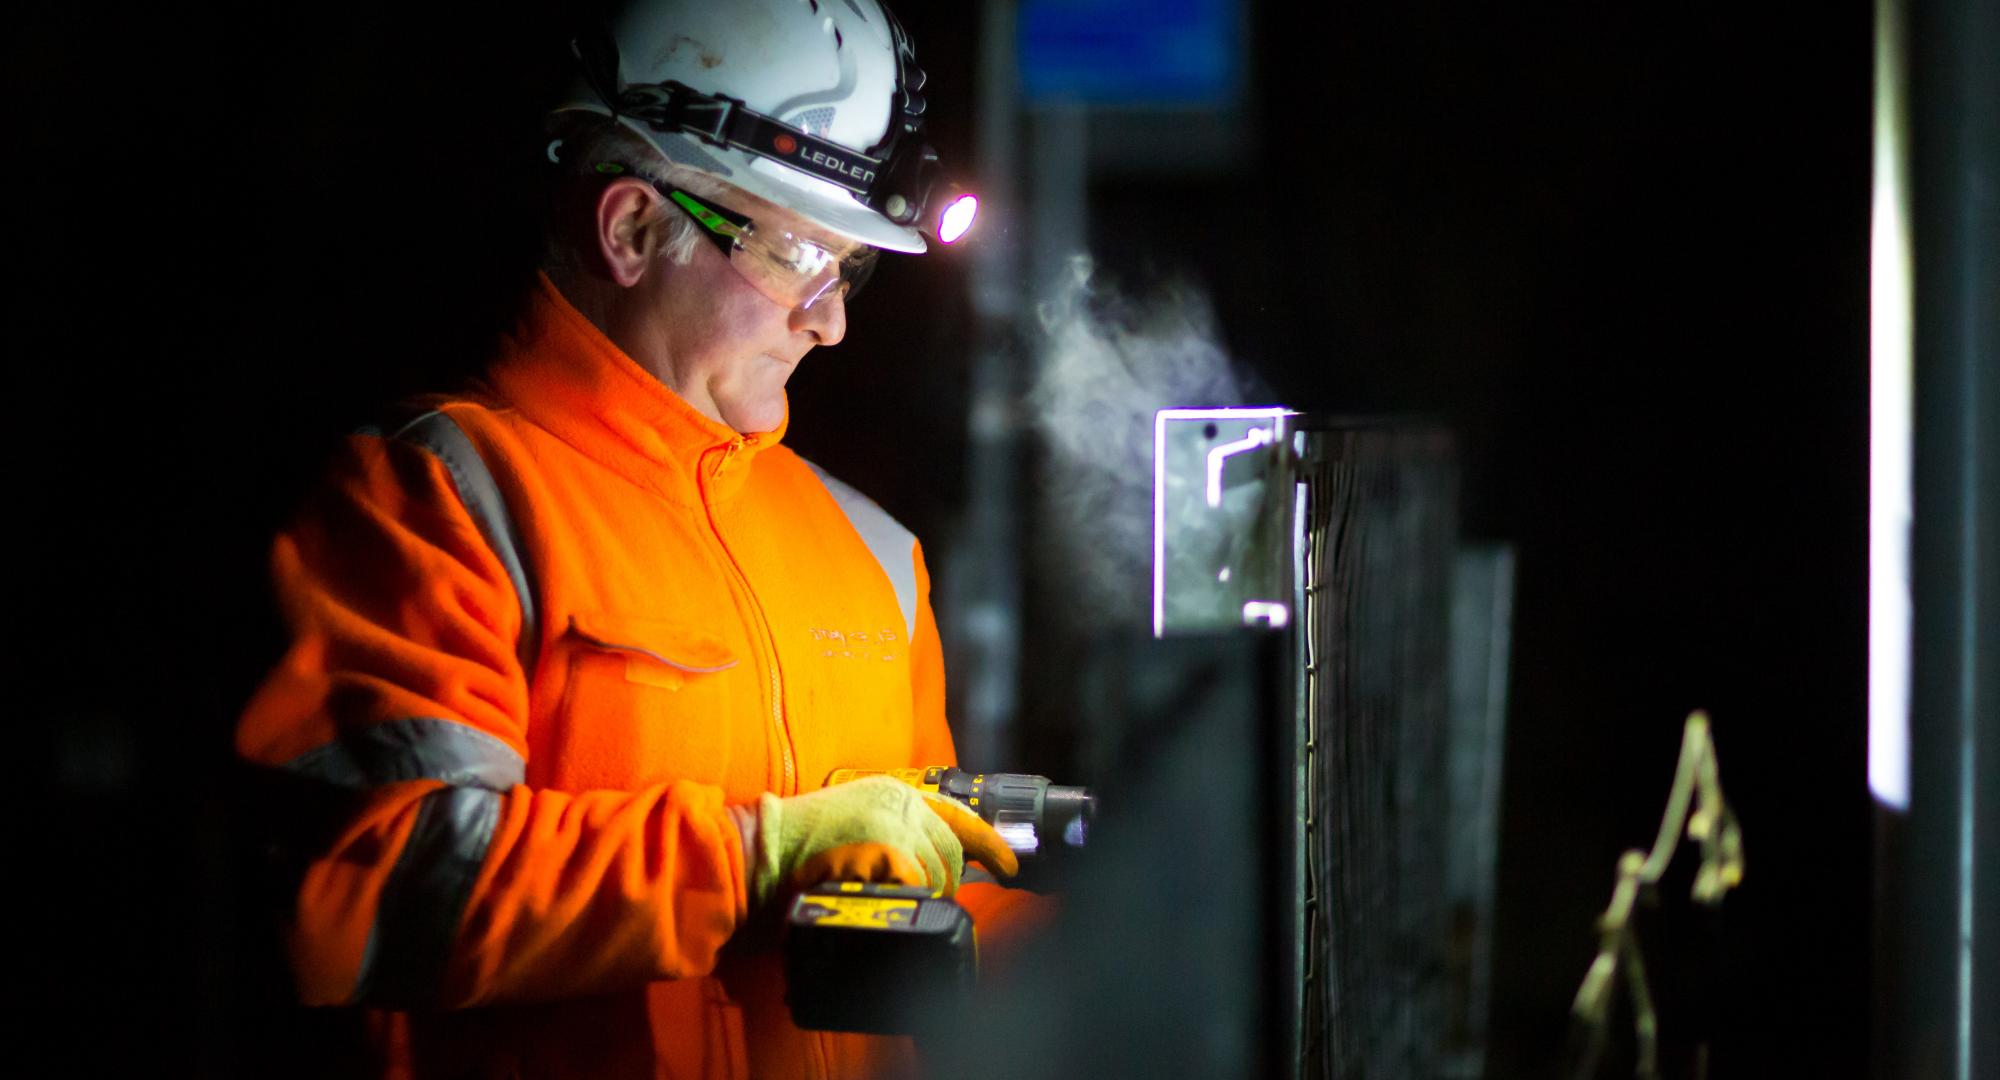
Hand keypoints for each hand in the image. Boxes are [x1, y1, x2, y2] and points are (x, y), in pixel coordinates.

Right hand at [746, 776, 1017, 908]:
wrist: (759, 850)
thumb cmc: (795, 850)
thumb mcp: (852, 826)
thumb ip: (891, 837)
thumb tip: (927, 870)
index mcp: (893, 795)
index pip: (958, 816)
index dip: (989, 844)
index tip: (1011, 866)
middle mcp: (900, 802)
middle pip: (953, 852)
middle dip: (944, 884)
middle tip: (915, 900)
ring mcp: (895, 823)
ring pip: (941, 873)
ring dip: (924, 898)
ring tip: (889, 903)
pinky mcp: (886, 848)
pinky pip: (919, 885)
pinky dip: (908, 900)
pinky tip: (887, 903)